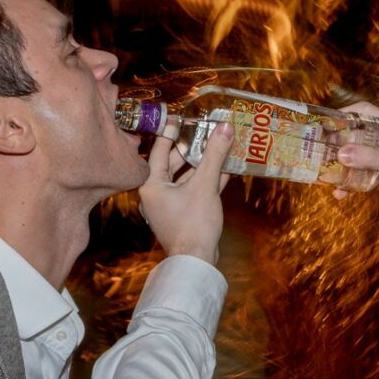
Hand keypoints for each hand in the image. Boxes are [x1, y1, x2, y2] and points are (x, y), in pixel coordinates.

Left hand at [138, 121, 233, 264]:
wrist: (196, 261)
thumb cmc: (193, 224)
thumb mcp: (205, 184)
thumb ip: (214, 155)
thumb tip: (224, 128)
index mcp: (152, 185)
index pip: (158, 151)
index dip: (170, 132)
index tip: (179, 118)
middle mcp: (157, 194)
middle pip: (174, 164)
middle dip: (191, 148)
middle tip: (204, 130)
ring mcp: (170, 205)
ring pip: (187, 178)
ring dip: (203, 164)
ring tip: (218, 147)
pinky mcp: (184, 215)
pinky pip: (195, 191)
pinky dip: (208, 181)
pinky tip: (225, 170)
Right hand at [333, 102, 378, 233]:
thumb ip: (371, 157)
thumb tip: (340, 154)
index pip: (364, 112)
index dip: (345, 113)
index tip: (325, 122)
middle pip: (354, 135)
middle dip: (335, 141)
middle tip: (315, 147)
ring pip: (353, 158)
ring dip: (338, 165)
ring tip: (320, 171)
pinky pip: (357, 177)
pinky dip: (347, 184)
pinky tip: (338, 194)